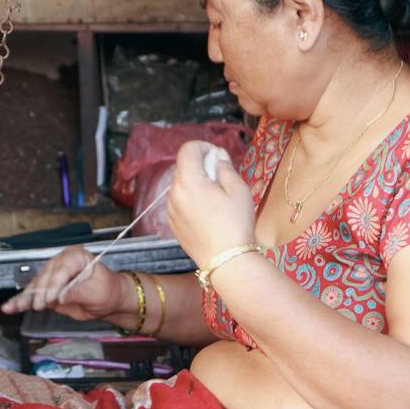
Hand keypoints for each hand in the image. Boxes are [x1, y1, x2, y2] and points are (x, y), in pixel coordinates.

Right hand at [0, 245, 125, 321]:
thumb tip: (60, 296)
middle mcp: (60, 262)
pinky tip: (9, 307)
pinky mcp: (46, 289)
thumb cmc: (106, 291)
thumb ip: (78, 293)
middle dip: (40, 292)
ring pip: (35, 286)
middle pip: (45, 276)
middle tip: (39, 306)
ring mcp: (52, 276)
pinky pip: (32, 295)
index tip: (52, 299)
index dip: (55, 284)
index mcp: (75, 256)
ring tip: (12, 307)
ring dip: (24, 298)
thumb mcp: (97, 292)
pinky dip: (21, 301)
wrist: (108, 301)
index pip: (61, 269)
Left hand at [167, 140, 256, 268]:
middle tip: (221, 178)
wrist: (226, 261)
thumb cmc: (236, 224)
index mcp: (189, 181)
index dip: (203, 147)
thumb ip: (225, 167)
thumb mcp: (238, 190)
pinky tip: (208, 212)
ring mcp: (170, 209)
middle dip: (200, 165)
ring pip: (180, 184)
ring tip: (216, 198)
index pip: (187, 149)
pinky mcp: (172, 223)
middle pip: (183, 166)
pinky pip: (179, 201)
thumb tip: (217, 155)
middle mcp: (174, 193)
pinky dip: (190, 198)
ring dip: (195, 182)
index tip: (217, 156)